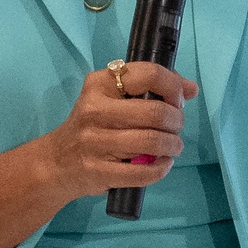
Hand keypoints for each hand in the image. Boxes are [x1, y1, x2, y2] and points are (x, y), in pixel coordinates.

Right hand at [45, 61, 195, 201]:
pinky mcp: (98, 170)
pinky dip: (161, 169)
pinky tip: (162, 163)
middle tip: (175, 128)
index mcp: (100, 83)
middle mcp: (94, 109)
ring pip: (153, 141)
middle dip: (176, 122)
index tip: (177, 100)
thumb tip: (191, 89)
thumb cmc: (93, 126)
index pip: (150, 74)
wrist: (56, 163)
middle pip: (156, 112)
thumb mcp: (112, 98)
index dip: (173, 87)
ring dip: (173, 146)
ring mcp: (94, 141)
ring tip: (172, 147)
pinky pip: (143, 172)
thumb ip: (150, 88)